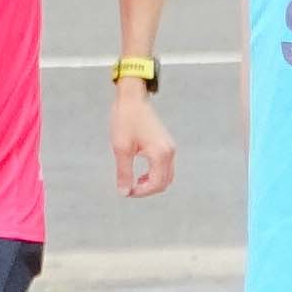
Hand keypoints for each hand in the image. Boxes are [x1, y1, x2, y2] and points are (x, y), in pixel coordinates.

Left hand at [110, 78, 175, 199]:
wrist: (132, 98)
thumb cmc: (126, 119)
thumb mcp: (121, 148)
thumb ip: (124, 173)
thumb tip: (124, 192)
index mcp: (160, 154)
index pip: (156, 184)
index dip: (141, 192)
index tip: (126, 191)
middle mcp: (169, 151)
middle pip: (164, 183)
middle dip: (147, 189)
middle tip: (129, 188)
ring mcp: (170, 147)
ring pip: (167, 176)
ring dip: (152, 182)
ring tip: (134, 180)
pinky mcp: (166, 143)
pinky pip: (165, 166)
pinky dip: (155, 174)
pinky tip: (140, 172)